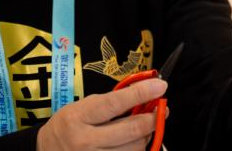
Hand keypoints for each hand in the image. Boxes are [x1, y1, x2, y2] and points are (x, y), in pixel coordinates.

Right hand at [36, 78, 167, 150]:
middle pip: (130, 130)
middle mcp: (84, 141)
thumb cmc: (69, 125)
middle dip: (153, 118)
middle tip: (162, 109)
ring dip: (146, 136)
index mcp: (79, 117)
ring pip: (134, 148)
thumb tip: (144, 95)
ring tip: (144, 127)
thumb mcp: (83, 106)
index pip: (115, 103)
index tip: (160, 85)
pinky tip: (134, 142)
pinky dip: (136, 149)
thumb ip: (111, 102)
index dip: (141, 93)